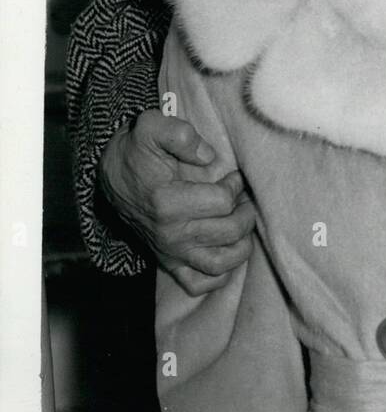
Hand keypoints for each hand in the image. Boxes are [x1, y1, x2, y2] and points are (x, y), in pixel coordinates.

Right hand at [99, 109, 255, 295]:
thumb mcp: (151, 127)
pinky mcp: (169, 264)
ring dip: (242, 244)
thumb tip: (208, 157)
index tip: (232, 176)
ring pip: (221, 264)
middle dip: (246, 211)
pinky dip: (220, 274)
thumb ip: (179, 134)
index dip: (235, 185)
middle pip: (230, 232)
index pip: (223, 201)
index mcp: (167, 202)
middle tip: (244, 197)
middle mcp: (170, 235)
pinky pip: (200, 284)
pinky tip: (226, 249)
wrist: (113, 177)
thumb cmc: (136, 152)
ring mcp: (170, 253)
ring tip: (242, 222)